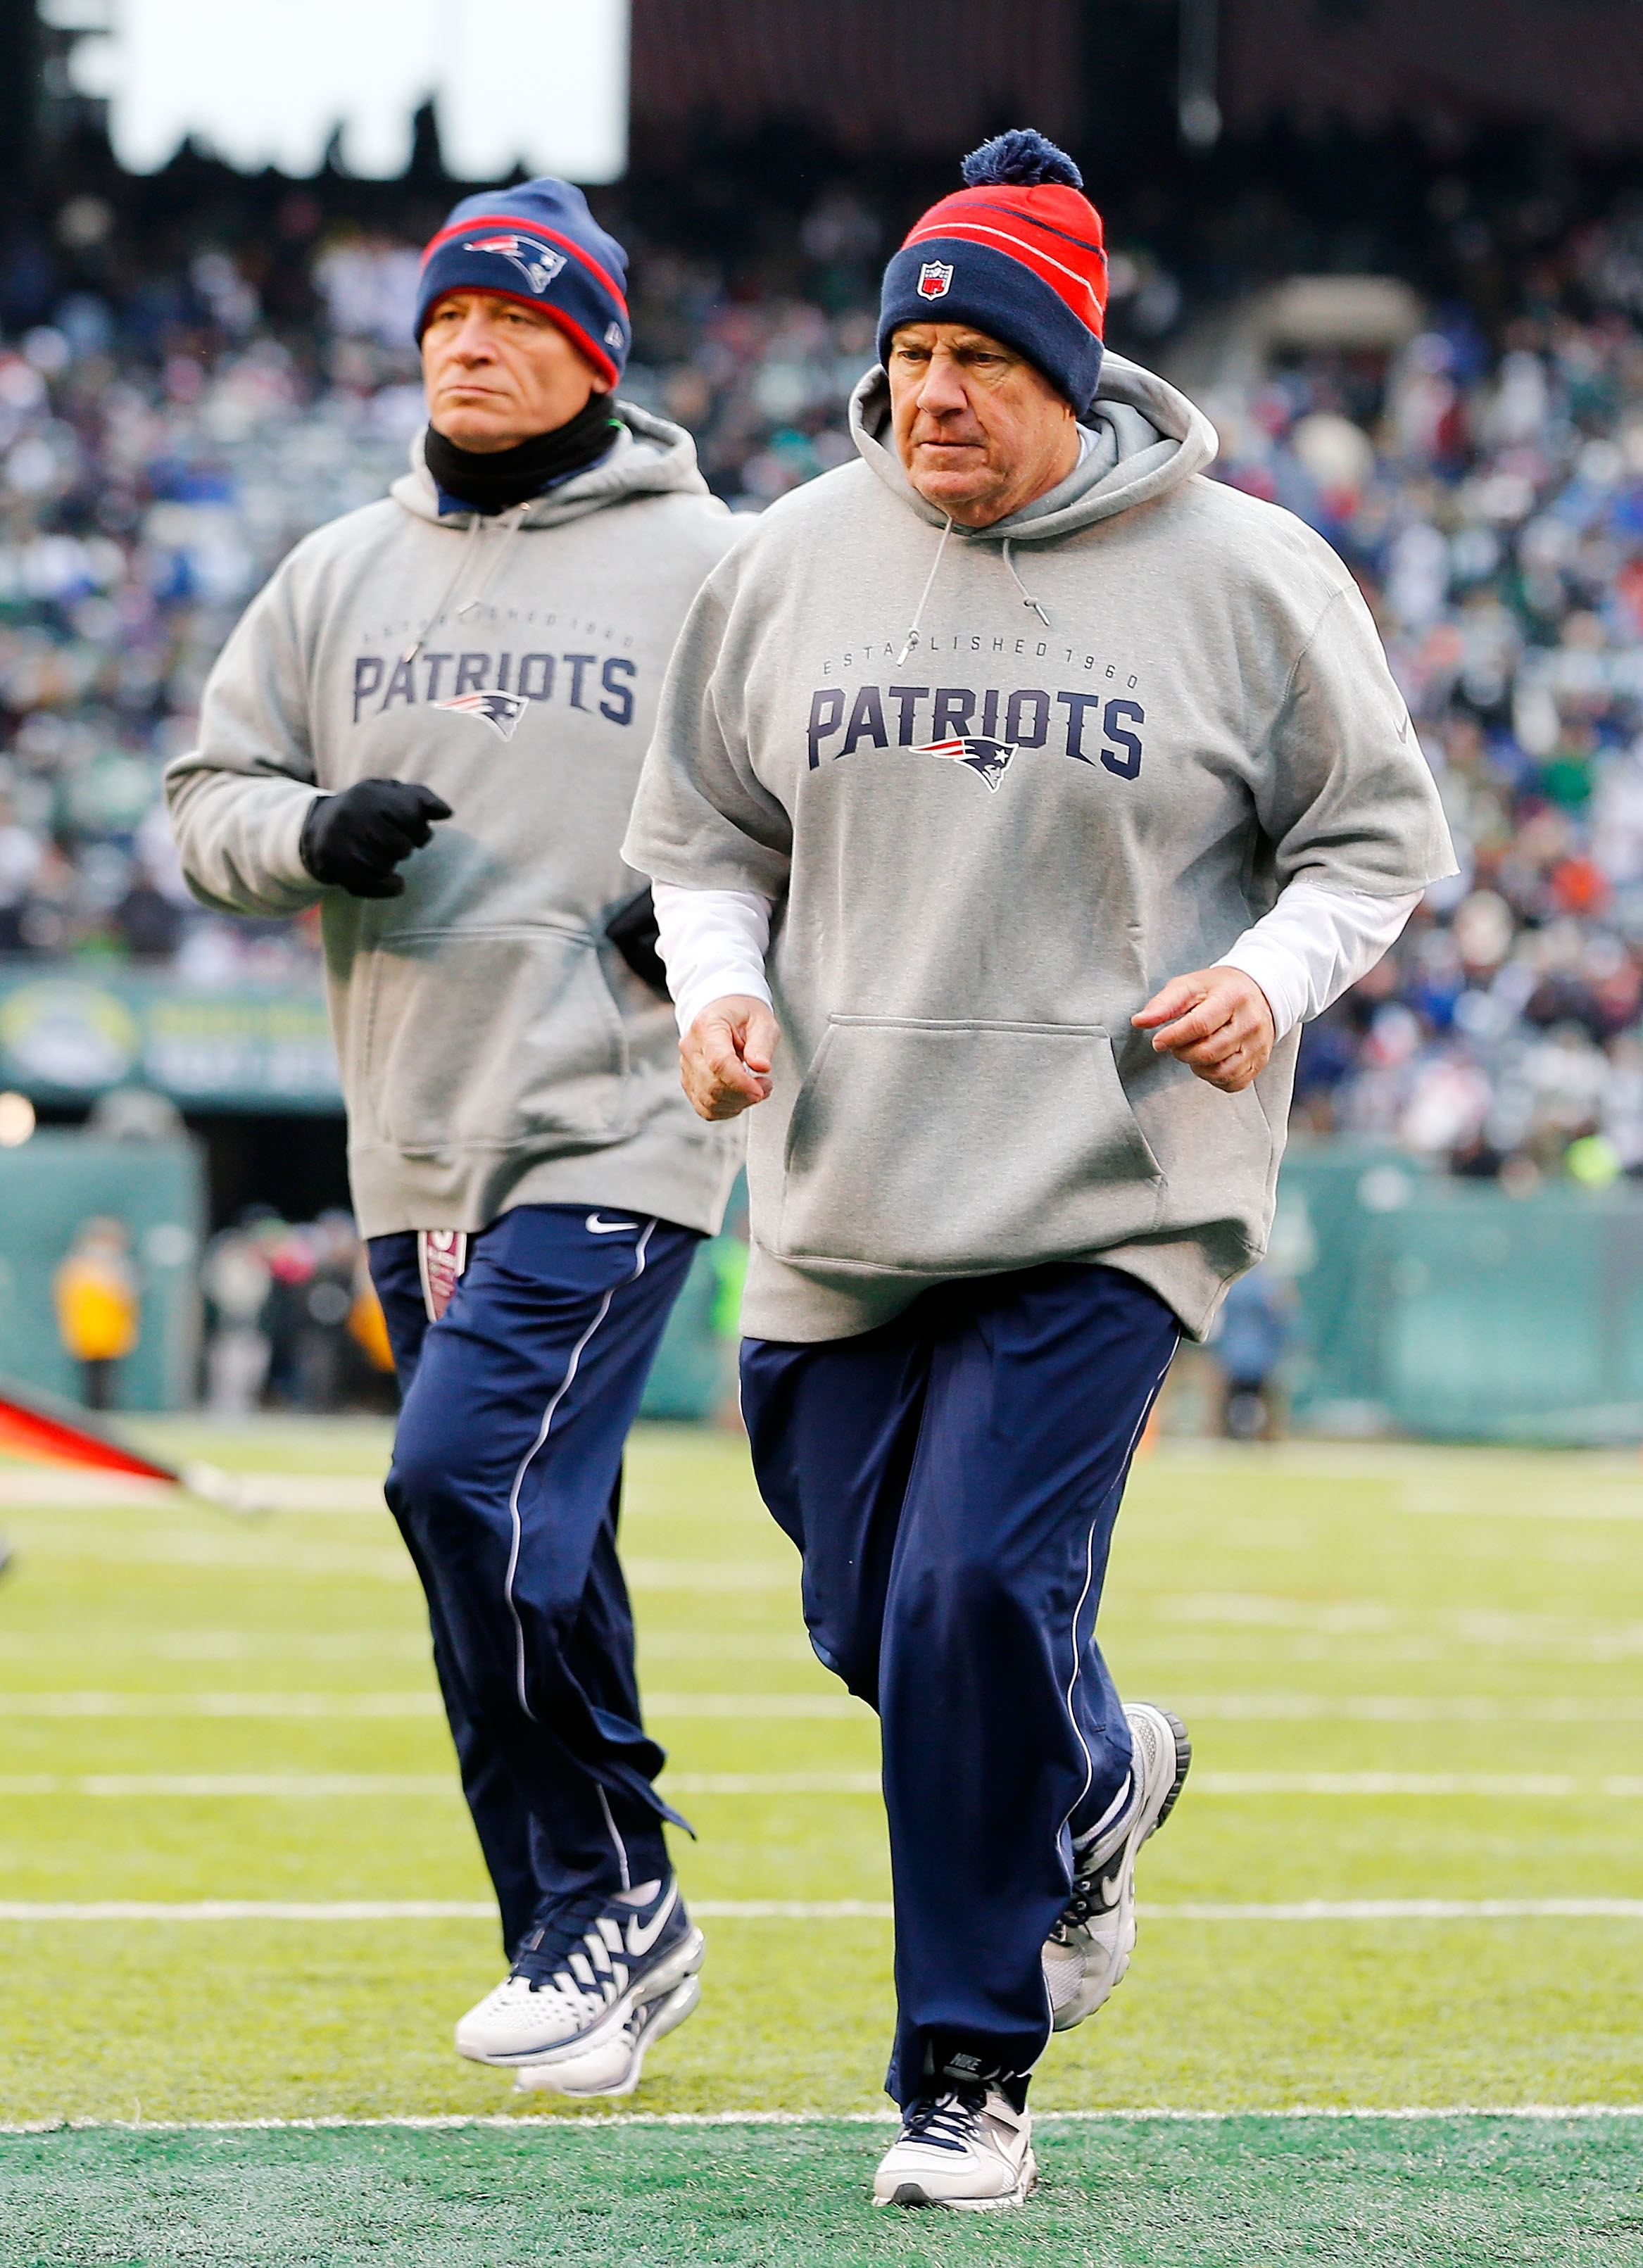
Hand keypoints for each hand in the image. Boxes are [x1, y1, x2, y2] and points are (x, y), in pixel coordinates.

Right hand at [299, 779, 452, 897]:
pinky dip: (387, 887)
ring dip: (391, 866)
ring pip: (384, 867)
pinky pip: (369, 885)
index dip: (420, 831)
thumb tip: (447, 812)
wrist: (319, 825)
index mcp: (370, 794)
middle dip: (405, 849)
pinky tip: (392, 881)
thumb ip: (422, 799)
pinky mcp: (332, 865)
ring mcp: (340, 841)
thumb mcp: (392, 794)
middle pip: (400, 847)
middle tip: (396, 845)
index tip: (415, 833)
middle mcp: (352, 815)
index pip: (411, 816)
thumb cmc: (368, 809)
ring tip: (383, 856)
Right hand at [681, 995, 780, 1120]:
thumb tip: (761, 1066)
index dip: (741, 1083)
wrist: (723, 1010)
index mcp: (707, 1026)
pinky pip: (705, 1107)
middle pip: (713, 1086)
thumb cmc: (742, 1014)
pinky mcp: (690, 1082)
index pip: (719, 1062)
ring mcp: (687, 1066)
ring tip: (756, 1089)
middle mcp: (691, 1047)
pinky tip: (740, 1097)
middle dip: (744, 1095)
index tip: (761, 1089)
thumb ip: (762, 1043)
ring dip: (737, 1103)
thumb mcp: (762, 1021)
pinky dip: (726, 1109)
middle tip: (765, 1086)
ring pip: (708, 1101)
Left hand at [1132, 966, 1275, 1093]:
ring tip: (1194, 1049)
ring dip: (1197, 1066)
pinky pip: (1232, 1083)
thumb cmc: (1219, 990)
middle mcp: (1251, 1023)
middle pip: (1208, 1052)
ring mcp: (1258, 1045)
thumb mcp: (1190, 986)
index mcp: (1233, 998)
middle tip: (1177, 1043)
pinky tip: (1210, 1061)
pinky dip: (1214, 1077)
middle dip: (1182, 1052)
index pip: (1200, 1025)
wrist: (1258, 993)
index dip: (1173, 1037)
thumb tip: (1139, 1021)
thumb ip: (1163, 1004)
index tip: (1158, 1041)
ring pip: (1219, 1072)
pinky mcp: (1259, 1062)